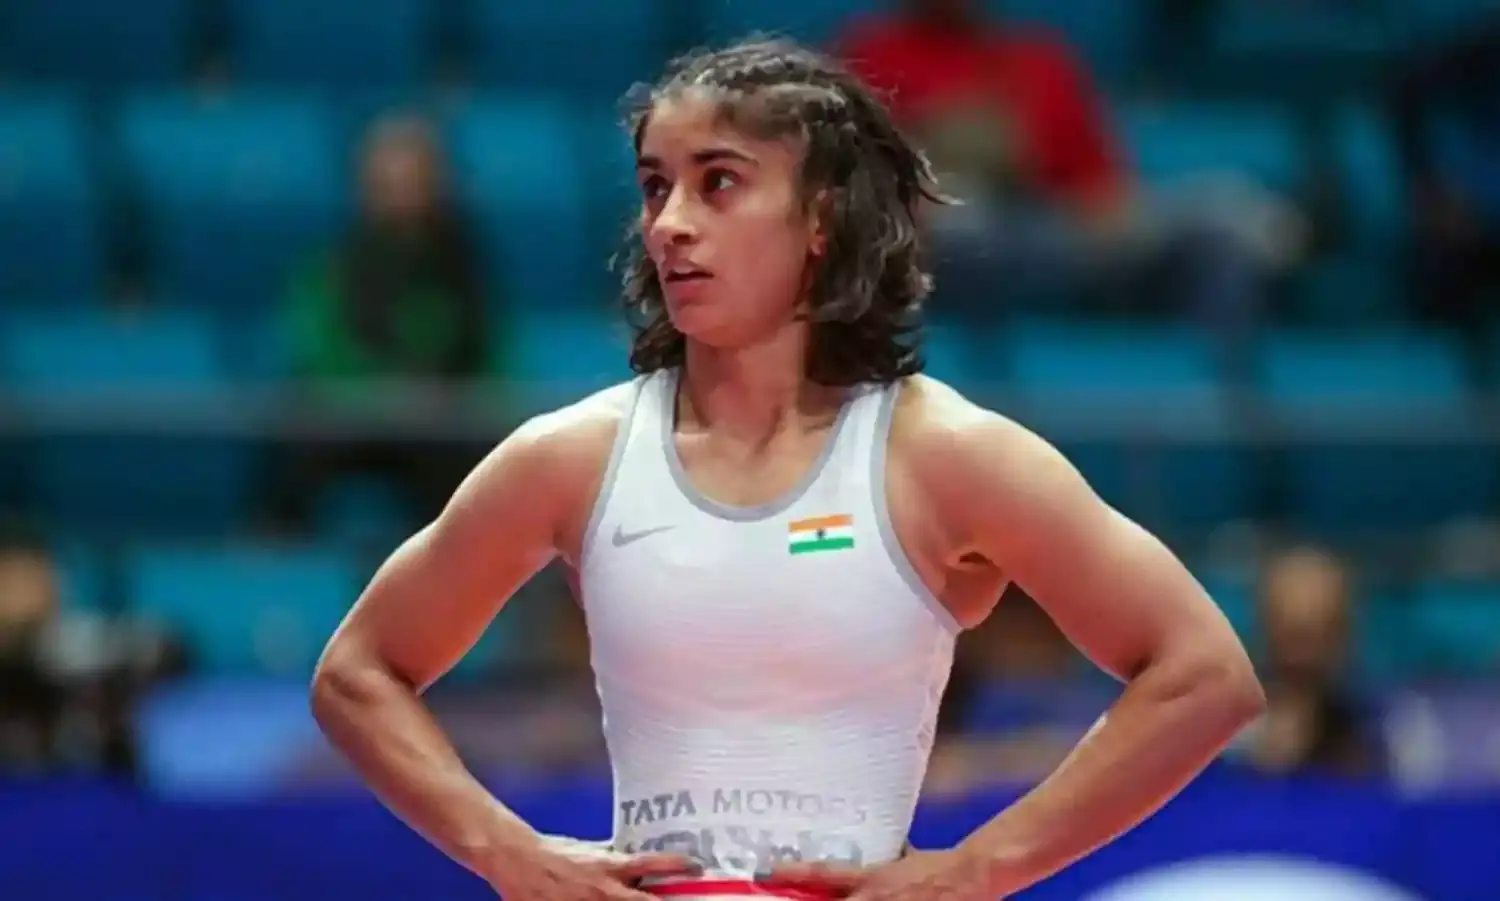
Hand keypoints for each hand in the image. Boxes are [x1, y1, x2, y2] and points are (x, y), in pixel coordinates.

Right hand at [486, 840, 699, 900]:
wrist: (518, 860)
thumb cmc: (555, 852)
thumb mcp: (591, 852)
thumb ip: (614, 860)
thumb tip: (635, 864)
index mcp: (610, 867)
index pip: (653, 863)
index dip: (678, 865)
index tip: (697, 867)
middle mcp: (604, 890)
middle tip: (686, 898)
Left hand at [760, 848, 994, 900]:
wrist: (972, 874)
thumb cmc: (941, 867)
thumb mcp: (908, 859)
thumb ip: (891, 860)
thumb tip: (890, 853)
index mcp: (872, 879)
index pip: (823, 875)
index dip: (792, 873)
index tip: (765, 872)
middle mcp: (873, 900)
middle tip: (777, 897)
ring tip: (822, 898)